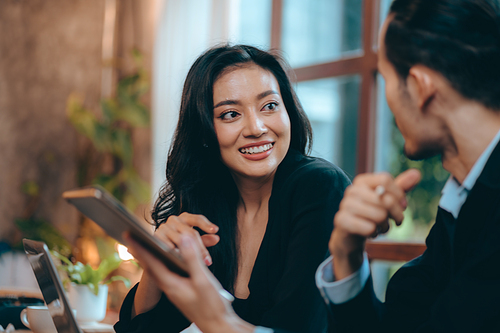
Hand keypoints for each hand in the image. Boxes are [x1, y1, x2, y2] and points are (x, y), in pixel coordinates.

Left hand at [124, 233, 254, 332]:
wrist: (218, 325)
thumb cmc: (212, 305)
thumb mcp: (203, 279)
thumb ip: (192, 258)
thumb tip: (183, 238)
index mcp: (170, 284)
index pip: (151, 262)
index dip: (140, 247)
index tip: (129, 235)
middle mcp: (169, 287)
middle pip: (150, 265)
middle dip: (141, 250)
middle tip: (129, 236)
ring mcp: (174, 289)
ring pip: (158, 269)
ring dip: (150, 256)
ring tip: (142, 245)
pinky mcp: (181, 290)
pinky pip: (167, 273)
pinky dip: (162, 262)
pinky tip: (165, 258)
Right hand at [156, 212, 218, 265]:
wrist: (160, 250)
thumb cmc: (181, 244)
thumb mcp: (193, 242)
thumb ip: (205, 240)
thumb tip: (217, 238)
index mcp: (185, 218)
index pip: (197, 219)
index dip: (206, 224)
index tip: (215, 230)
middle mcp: (174, 219)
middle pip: (190, 232)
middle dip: (200, 247)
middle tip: (207, 260)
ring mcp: (164, 227)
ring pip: (180, 239)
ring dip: (188, 251)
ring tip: (196, 261)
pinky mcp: (156, 236)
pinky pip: (168, 245)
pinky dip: (174, 252)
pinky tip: (180, 259)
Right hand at [330, 169, 420, 279]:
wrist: (350, 235)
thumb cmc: (371, 214)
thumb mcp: (388, 200)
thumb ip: (401, 187)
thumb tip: (416, 173)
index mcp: (362, 181)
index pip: (385, 180)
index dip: (399, 195)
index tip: (403, 206)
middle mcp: (352, 190)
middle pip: (386, 200)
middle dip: (397, 214)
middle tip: (395, 221)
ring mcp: (345, 205)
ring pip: (379, 215)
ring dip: (385, 226)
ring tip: (380, 227)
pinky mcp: (342, 220)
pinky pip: (369, 228)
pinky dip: (374, 233)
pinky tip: (370, 232)